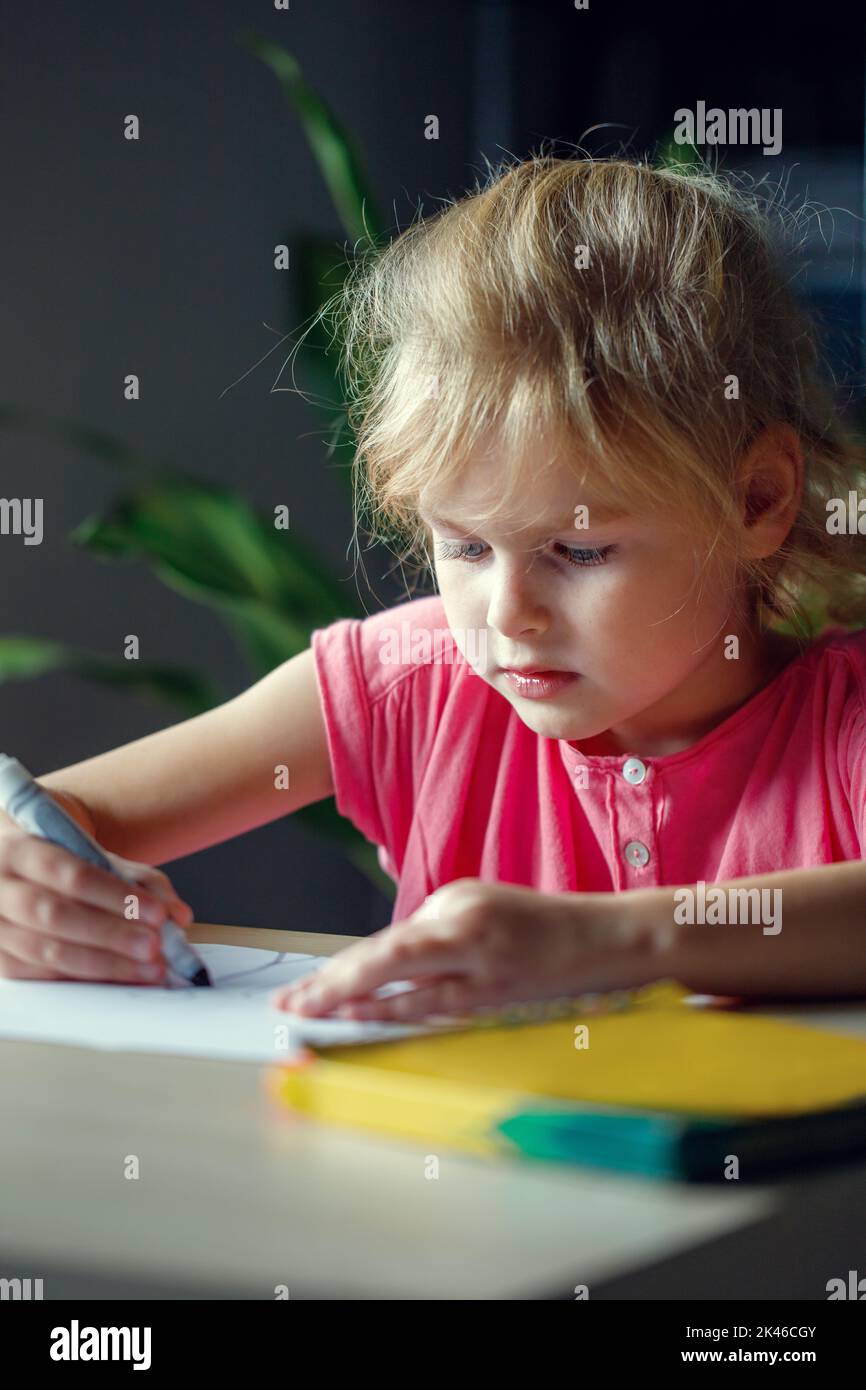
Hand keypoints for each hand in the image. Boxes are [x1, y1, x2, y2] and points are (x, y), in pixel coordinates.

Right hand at [0, 831, 193, 983]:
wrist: (20, 866)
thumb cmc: (62, 860)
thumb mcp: (99, 855)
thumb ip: (141, 880)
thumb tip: (178, 915)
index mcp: (19, 849)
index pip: (70, 874)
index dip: (114, 896)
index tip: (156, 915)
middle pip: (54, 915)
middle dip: (110, 935)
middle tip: (154, 947)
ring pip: (46, 951)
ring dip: (103, 965)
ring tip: (147, 969)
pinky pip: (38, 974)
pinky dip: (82, 979)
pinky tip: (117, 979)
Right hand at [271, 878, 651, 1021]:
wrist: (605, 934)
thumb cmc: (559, 975)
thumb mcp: (492, 1002)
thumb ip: (424, 1003)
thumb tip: (365, 1011)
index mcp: (460, 934)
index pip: (381, 962)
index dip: (336, 988)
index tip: (301, 1009)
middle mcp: (452, 909)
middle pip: (377, 949)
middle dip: (330, 980)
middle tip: (288, 1005)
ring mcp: (456, 899)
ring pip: (393, 941)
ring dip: (353, 970)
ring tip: (309, 996)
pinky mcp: (462, 897)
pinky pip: (415, 932)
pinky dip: (388, 957)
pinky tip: (360, 975)